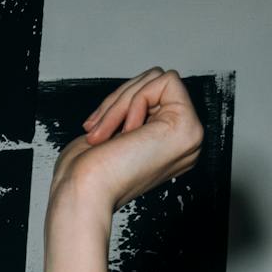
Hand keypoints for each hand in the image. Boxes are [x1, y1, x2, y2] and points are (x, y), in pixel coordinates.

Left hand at [52, 67, 201, 220]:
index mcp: (165, 146)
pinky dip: (135, 101)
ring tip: (104, 134)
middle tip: (96, 131)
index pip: (151, 95)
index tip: (95, 129)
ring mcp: (189, 136)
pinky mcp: (188, 128)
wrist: (82, 193)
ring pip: (159, 78)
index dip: (120, 102)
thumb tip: (138, 88)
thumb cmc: (85, 173)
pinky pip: (166, 82)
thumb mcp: (111, 133)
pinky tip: (126, 133)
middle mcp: (182, 142)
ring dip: (121, 102)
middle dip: (118, 99)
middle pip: (155, 82)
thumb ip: (132, 111)